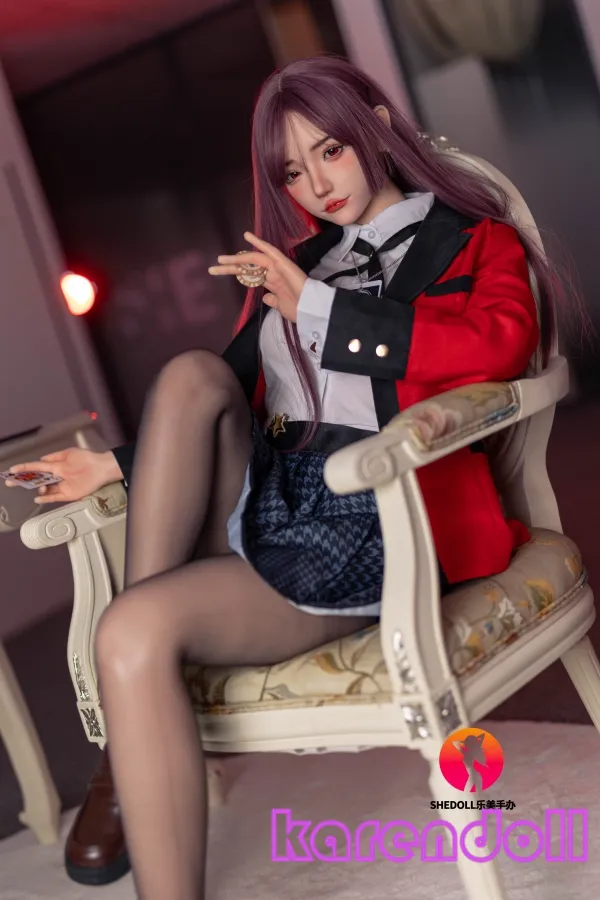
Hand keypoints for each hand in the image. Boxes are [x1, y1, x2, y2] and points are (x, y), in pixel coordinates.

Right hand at [5, 448, 122, 504]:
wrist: (101, 469)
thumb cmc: (86, 459)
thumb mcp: (69, 453)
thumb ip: (54, 457)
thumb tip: (42, 459)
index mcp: (56, 466)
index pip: (37, 467)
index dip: (24, 468)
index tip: (12, 470)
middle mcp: (57, 476)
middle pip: (38, 480)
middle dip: (25, 481)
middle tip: (11, 483)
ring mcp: (62, 486)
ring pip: (45, 489)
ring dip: (38, 489)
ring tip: (36, 487)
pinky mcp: (69, 494)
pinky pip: (54, 497)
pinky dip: (46, 498)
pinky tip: (38, 497)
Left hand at [208, 231, 306, 322]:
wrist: (310, 311)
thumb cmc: (299, 310)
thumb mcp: (281, 307)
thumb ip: (273, 300)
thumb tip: (265, 297)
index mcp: (272, 283)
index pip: (250, 276)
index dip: (236, 274)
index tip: (223, 272)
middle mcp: (272, 273)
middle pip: (247, 268)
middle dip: (230, 268)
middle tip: (212, 268)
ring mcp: (277, 267)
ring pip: (253, 260)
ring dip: (236, 259)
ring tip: (220, 260)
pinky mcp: (282, 263)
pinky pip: (269, 251)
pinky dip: (258, 243)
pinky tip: (247, 236)